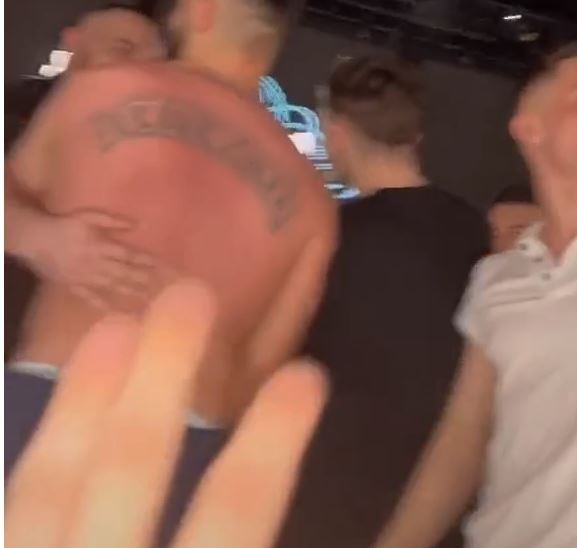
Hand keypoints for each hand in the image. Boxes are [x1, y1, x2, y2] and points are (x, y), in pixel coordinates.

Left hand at [5, 281, 326, 547]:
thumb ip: (244, 530)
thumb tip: (350, 523)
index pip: (236, 515)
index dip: (273, 442)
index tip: (307, 374)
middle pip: (127, 472)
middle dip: (161, 377)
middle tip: (191, 295)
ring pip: (42, 489)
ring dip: (78, 402)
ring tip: (113, 327)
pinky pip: (14, 509)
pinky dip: (38, 447)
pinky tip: (58, 415)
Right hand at [24, 210, 158, 308]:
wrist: (34, 239)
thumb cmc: (64, 225)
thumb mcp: (89, 216)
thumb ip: (113, 221)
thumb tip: (138, 225)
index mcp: (101, 247)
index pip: (130, 256)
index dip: (148, 262)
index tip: (166, 267)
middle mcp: (97, 264)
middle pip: (125, 274)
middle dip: (145, 281)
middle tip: (164, 289)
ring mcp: (86, 278)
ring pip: (113, 287)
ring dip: (131, 294)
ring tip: (149, 301)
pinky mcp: (74, 286)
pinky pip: (91, 298)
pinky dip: (104, 306)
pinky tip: (117, 313)